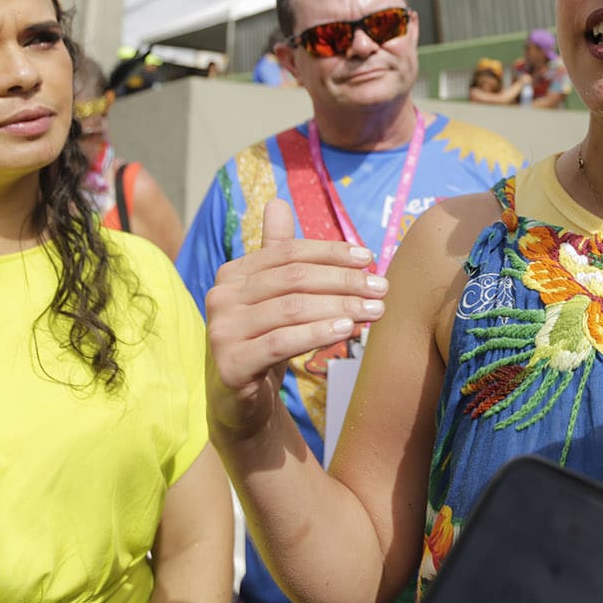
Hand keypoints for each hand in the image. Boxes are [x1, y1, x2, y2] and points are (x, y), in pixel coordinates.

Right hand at [205, 198, 388, 438]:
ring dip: (340, 308)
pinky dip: (317, 333)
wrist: (239, 401)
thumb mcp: (272, 295)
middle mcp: (221, 296)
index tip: (370, 258)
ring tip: (374, 312)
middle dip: (344, 281)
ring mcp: (221, 330)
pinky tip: (346, 332)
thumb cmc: (263, 339)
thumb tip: (277, 201)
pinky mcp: (230, 364)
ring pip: (292, 309)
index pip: (289, 252)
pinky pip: (280, 342)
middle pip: (294, 278)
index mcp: (233, 272)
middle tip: (381, 289)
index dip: (332, 252)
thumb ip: (276, 252)